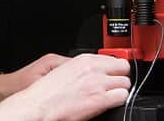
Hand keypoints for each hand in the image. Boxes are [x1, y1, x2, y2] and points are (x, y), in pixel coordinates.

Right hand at [1, 54, 130, 120]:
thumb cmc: (45, 92)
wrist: (38, 105)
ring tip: (110, 96)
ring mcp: (97, 84)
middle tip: (113, 85)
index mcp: (83, 60)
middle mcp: (92, 69)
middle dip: (120, 78)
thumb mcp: (62, 69)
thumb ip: (81, 67)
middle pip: (123, 69)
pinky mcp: (100, 100)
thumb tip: (94, 69)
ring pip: (125, 83)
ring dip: (120, 90)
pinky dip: (119, 100)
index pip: (113, 58)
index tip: (114, 73)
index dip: (114, 68)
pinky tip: (110, 103)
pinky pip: (122, 96)